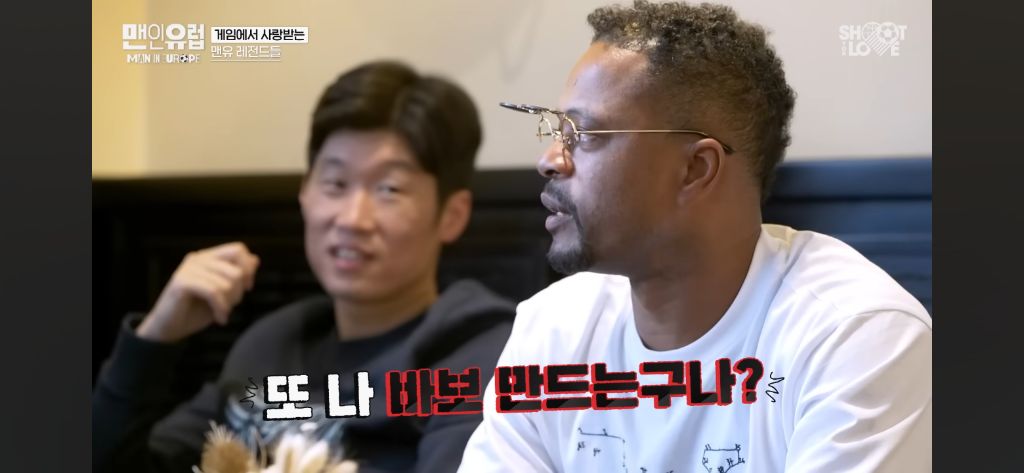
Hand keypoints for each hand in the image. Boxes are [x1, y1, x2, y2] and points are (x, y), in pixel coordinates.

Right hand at [136, 242, 259, 342]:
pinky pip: (213, 292)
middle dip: (238, 293)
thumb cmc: (196, 311)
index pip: (238, 249)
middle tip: (229, 306)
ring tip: (221, 313)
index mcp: (208, 257)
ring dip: (229, 304)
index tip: (247, 288)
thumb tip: (255, 260)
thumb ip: (238, 276)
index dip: (248, 270)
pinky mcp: (181, 282)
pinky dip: (221, 308)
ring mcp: (188, 269)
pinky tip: (219, 319)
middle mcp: (198, 258)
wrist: (169, 329)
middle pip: (236, 270)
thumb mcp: (224, 293)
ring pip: (227, 283)